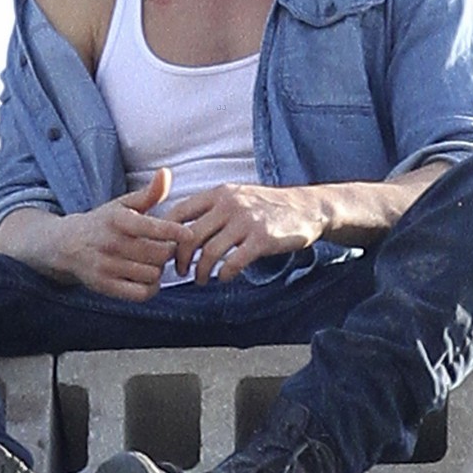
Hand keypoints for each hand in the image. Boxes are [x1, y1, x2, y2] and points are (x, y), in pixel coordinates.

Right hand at [0, 168, 193, 301]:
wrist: (65, 246)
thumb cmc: (103, 223)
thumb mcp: (123, 204)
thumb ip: (149, 193)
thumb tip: (166, 173)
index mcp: (118, 220)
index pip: (152, 227)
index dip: (174, 232)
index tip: (189, 234)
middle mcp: (111, 243)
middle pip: (160, 254)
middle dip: (168, 251)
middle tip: (165, 247)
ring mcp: (107, 267)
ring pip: (153, 274)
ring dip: (159, 270)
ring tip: (154, 262)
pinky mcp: (105, 287)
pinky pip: (141, 294)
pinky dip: (151, 288)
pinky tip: (148, 278)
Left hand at [164, 183, 324, 284]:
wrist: (307, 207)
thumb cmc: (267, 206)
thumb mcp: (237, 196)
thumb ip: (211, 208)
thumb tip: (180, 228)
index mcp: (219, 193)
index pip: (179, 212)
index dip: (166, 234)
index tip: (165, 250)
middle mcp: (229, 205)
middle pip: (190, 236)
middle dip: (180, 259)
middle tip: (180, 271)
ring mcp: (246, 222)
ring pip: (209, 252)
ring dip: (200, 272)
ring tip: (200, 279)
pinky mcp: (262, 239)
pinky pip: (234, 262)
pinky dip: (224, 274)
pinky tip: (224, 278)